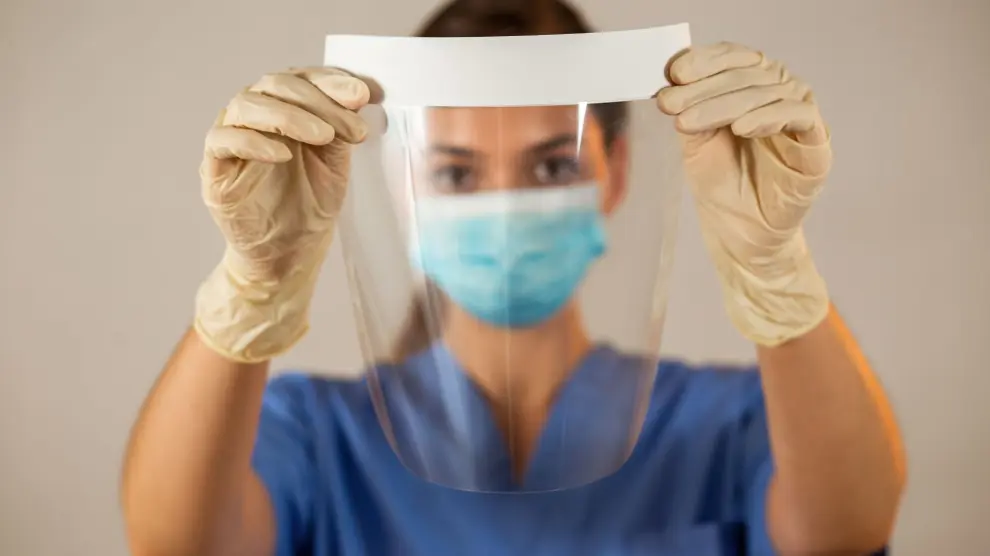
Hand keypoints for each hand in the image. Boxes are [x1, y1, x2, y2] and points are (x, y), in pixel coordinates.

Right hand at [194, 68, 369, 361]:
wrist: (291, 254)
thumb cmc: (311, 204)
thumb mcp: (334, 161)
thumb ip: (341, 126)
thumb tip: (361, 92)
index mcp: (284, 108)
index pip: (301, 78)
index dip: (331, 80)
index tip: (363, 95)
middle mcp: (254, 116)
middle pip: (275, 85)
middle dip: (318, 101)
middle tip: (352, 128)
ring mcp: (231, 139)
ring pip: (247, 105)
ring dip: (290, 116)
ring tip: (325, 137)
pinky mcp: (214, 169)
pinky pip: (223, 141)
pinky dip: (253, 141)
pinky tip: (284, 154)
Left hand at [657, 43, 831, 345]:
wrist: (739, 233)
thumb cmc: (720, 184)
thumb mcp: (696, 141)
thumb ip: (689, 108)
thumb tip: (672, 77)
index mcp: (752, 87)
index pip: (733, 58)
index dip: (704, 61)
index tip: (673, 73)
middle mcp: (780, 94)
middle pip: (748, 73)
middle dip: (704, 87)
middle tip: (669, 103)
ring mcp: (800, 117)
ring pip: (769, 91)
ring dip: (724, 103)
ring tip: (689, 122)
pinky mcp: (816, 143)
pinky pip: (799, 115)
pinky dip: (768, 116)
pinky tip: (740, 127)